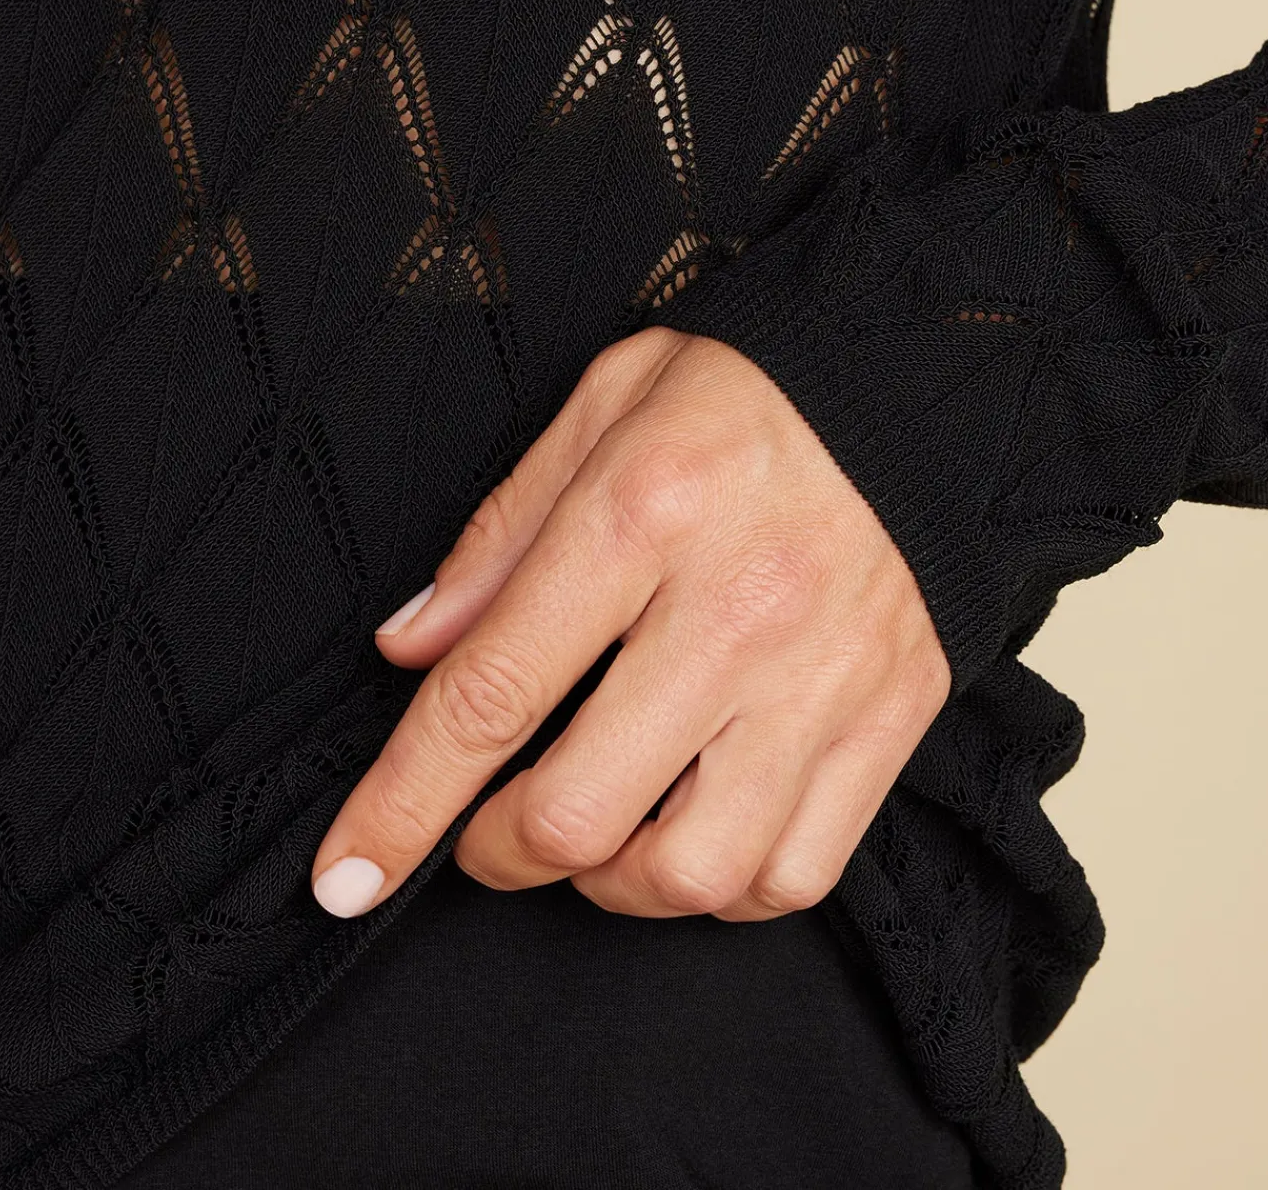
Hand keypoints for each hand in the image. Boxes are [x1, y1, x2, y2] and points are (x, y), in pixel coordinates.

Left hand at [310, 326, 949, 921]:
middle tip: (488, 827)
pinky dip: (725, 888)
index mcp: (643, 512)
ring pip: (691, 873)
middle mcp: (737, 609)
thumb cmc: (750, 391)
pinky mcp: (893, 717)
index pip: (492, 692)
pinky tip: (697, 830)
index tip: (346, 875)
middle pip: (579, 812)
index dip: (402, 804)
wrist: (922, 380)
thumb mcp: (604, 405)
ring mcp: (825, 676)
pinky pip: (796, 874)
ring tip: (600, 830)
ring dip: (611, 882)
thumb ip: (501, 531)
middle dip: (497, 851)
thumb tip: (412, 646)